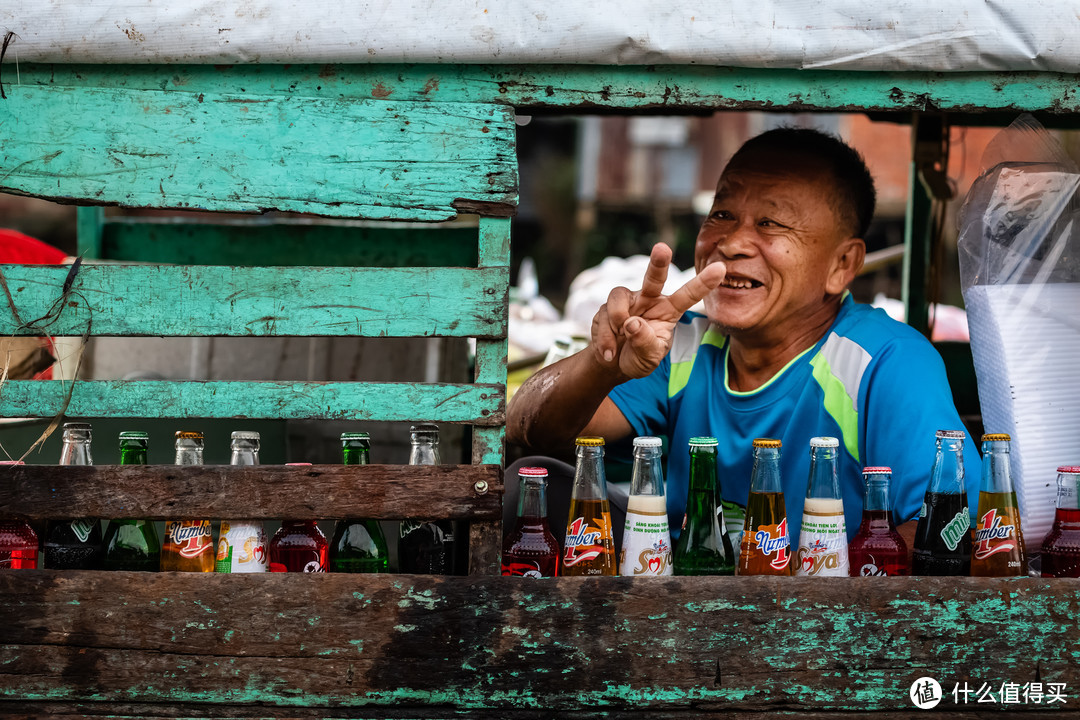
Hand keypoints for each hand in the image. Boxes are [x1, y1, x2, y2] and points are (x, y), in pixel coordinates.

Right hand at [590, 243, 725, 379]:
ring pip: (619, 296)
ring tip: (619, 343)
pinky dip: (605, 338)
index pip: (688, 295)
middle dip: (658, 262)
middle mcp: (649, 299)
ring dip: (617, 320)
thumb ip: (645, 343)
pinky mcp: (605, 307)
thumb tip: (632, 323)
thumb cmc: (638, 357)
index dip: (703, 282)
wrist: (611, 364)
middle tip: (662, 248)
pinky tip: (609, 354)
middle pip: (654, 277)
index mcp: (668, 311)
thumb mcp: (649, 359)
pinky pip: (603, 316)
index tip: (721, 268)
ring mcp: (627, 301)